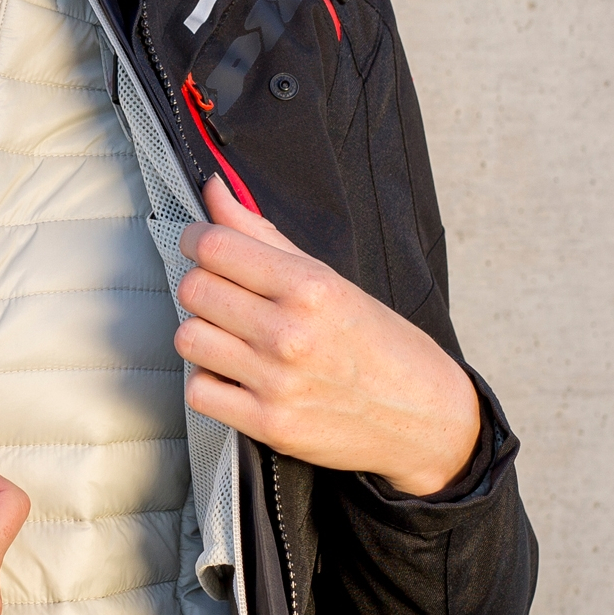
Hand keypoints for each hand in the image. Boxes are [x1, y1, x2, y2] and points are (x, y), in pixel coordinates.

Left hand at [175, 177, 480, 497]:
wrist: (425, 416)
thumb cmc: (379, 343)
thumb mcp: (330, 279)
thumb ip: (264, 235)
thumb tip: (214, 189)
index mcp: (310, 286)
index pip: (216, 247)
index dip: (196, 240)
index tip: (200, 244)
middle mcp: (290, 333)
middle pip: (194, 289)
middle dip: (201, 285)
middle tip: (223, 294)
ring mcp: (277, 381)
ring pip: (188, 338)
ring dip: (202, 334)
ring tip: (230, 336)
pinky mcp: (268, 424)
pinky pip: (199, 392)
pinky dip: (208, 383)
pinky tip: (234, 375)